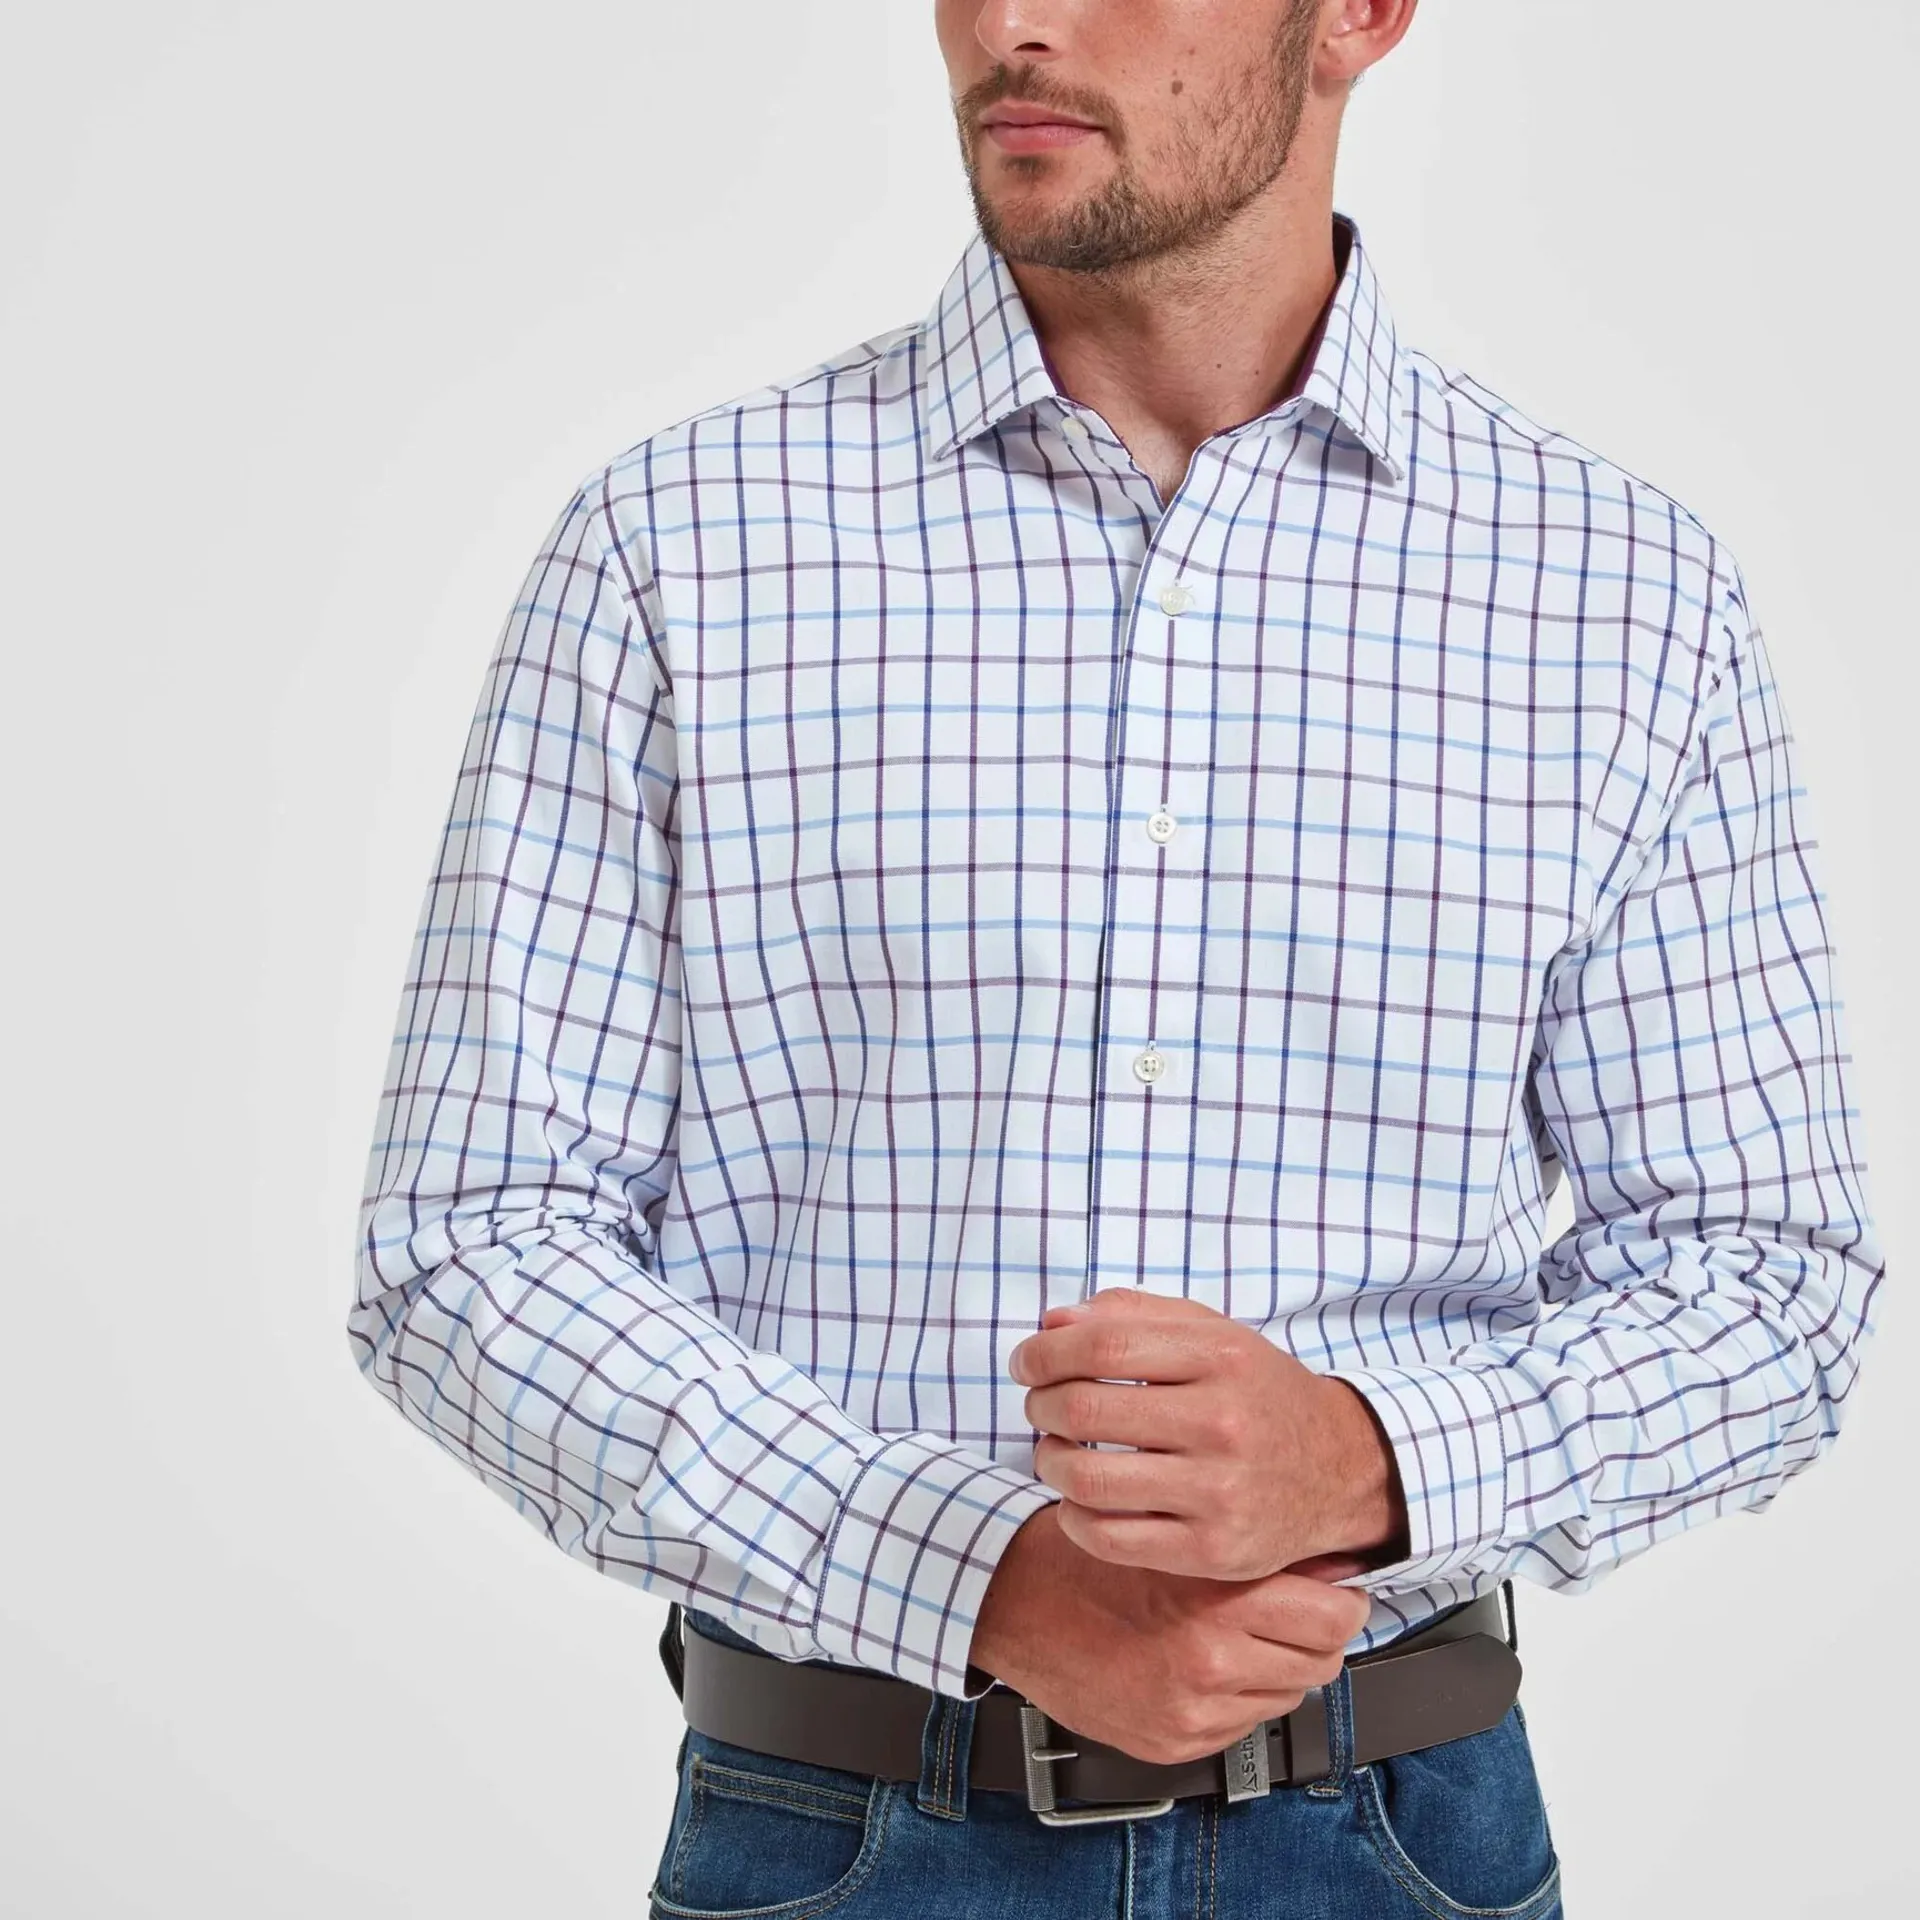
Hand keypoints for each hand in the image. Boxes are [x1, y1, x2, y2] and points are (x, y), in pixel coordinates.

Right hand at [969, 1502, 1373, 1766]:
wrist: (1012, 1602)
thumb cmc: (1084, 1555)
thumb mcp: (1170, 1531)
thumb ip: (1246, 1550)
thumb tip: (1324, 1564)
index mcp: (1213, 1601)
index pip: (1334, 1616)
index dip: (1341, 1598)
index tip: (1334, 1587)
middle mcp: (1209, 1662)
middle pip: (1320, 1661)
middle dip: (1316, 1634)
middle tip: (1296, 1609)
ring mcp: (1191, 1712)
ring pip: (1286, 1694)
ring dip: (1277, 1665)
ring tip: (1242, 1632)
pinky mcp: (1172, 1744)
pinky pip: (1243, 1723)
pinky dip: (1238, 1694)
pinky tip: (1207, 1662)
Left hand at [1008, 1287, 1409, 1581]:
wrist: (1336, 1469)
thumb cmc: (1255, 1393)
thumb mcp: (1210, 1333)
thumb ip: (1130, 1315)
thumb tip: (1052, 1323)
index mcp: (1221, 1357)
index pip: (1101, 1346)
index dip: (1044, 1352)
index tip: (1026, 1362)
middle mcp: (1223, 1423)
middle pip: (1084, 1409)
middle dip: (1039, 1404)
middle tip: (1039, 1405)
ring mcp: (1219, 1493)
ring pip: (1087, 1477)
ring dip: (1048, 1460)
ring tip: (1055, 1451)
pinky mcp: (1213, 1552)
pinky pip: (1108, 1538)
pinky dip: (1073, 1516)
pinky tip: (1080, 1498)